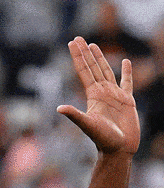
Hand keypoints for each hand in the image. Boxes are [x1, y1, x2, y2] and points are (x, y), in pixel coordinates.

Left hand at [58, 37, 138, 156]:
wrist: (119, 149)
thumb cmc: (103, 139)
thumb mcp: (88, 125)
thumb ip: (75, 115)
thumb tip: (59, 108)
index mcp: (93, 95)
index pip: (83, 71)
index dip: (78, 56)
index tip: (71, 43)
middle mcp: (102, 92)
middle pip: (92, 67)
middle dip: (85, 53)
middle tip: (78, 38)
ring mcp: (114, 95)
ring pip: (106, 71)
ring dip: (100, 58)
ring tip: (93, 45)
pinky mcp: (127, 100)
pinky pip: (127, 82)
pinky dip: (127, 72)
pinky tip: (125, 62)